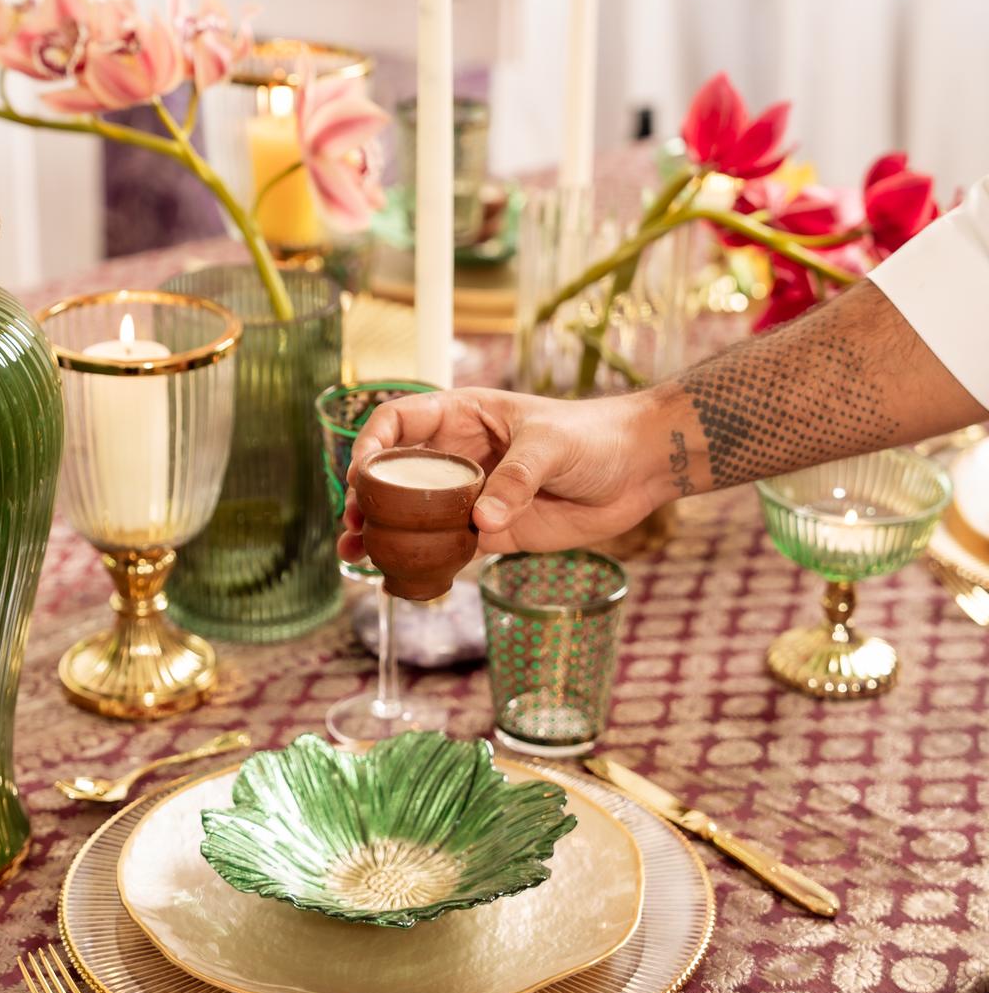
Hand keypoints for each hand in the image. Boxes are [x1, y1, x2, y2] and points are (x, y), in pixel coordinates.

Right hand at [338, 387, 659, 562]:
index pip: (401, 421)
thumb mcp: (552, 446)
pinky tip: (396, 576)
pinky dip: (421, 561)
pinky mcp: (492, 531)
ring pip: (414, 515)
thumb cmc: (594, 436)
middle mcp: (459, 454)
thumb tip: (482, 520)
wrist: (638, 468)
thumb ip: (516, 480)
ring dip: (382, 533)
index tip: (362, 471)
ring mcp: (473, 495)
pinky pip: (446, 547)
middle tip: (354, 522)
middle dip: (367, 496)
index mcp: (464, 416)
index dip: (374, 443)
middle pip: (397, 473)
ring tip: (354, 555)